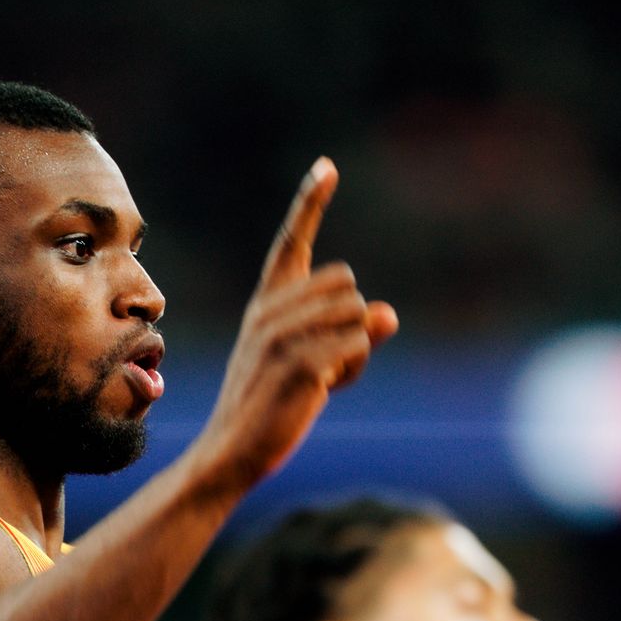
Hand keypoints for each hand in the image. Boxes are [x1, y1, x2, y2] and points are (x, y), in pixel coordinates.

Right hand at [191, 158, 398, 492]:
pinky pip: (357, 346)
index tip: (327, 168)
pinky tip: (323, 392)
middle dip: (351, 323)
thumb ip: (347, 334)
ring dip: (356, 351)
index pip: (291, 243)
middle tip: (324, 363)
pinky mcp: (299, 362)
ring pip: (358, 315)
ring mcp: (282, 335)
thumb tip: (389, 315)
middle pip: (346, 284)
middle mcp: (270, 311)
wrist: (230, 452)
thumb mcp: (307, 362)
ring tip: (322, 379)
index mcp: (265, 304)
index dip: (310, 203)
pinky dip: (352, 372)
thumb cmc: (270, 408)